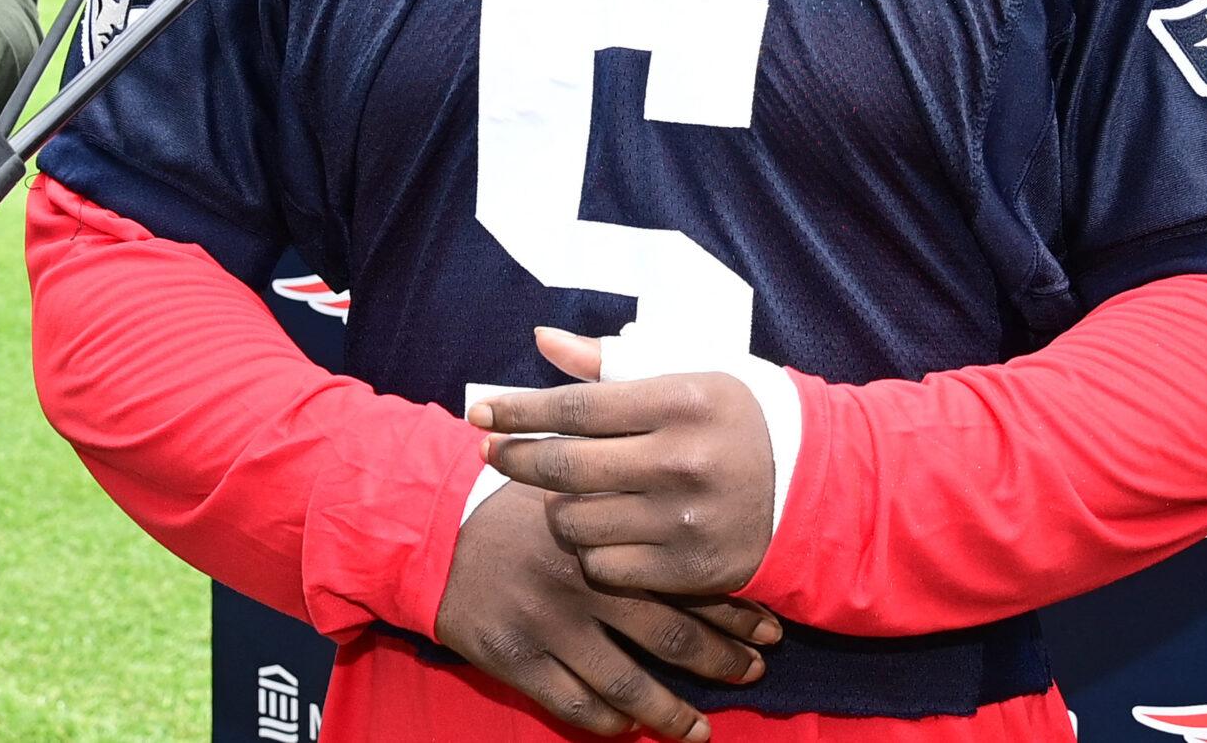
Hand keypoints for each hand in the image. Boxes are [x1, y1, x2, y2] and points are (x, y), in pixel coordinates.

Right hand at [433, 480, 776, 739]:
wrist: (435, 527)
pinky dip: (604, 722)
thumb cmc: (518, 506)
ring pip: (625, 683)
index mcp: (612, 537)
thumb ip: (635, 510)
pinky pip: (571, 703)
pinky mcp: (514, 657)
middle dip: (720, 660)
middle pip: (671, 634)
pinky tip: (628, 729)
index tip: (771, 630)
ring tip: (700, 731)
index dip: (736, 610)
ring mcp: (551, 624)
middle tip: (754, 675)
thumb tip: (708, 531)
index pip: (690, 579)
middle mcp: (588, 582)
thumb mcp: (581, 489)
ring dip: (669, 712)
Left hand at [474, 328, 776, 595]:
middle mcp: (683, 461)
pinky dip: (592, 548)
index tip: (482, 411)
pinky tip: (605, 529)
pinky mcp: (687, 570)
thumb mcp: (691, 373)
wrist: (811, 487)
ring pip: (576, 522)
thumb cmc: (737, 420)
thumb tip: (541, 341)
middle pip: (565, 468)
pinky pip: (602, 565)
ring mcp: (684, 521)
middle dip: (515, 458)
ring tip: (569, 493)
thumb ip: (612, 362)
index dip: (520, 410)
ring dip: (559, 507)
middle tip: (492, 451)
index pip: (578, 407)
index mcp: (685, 401)